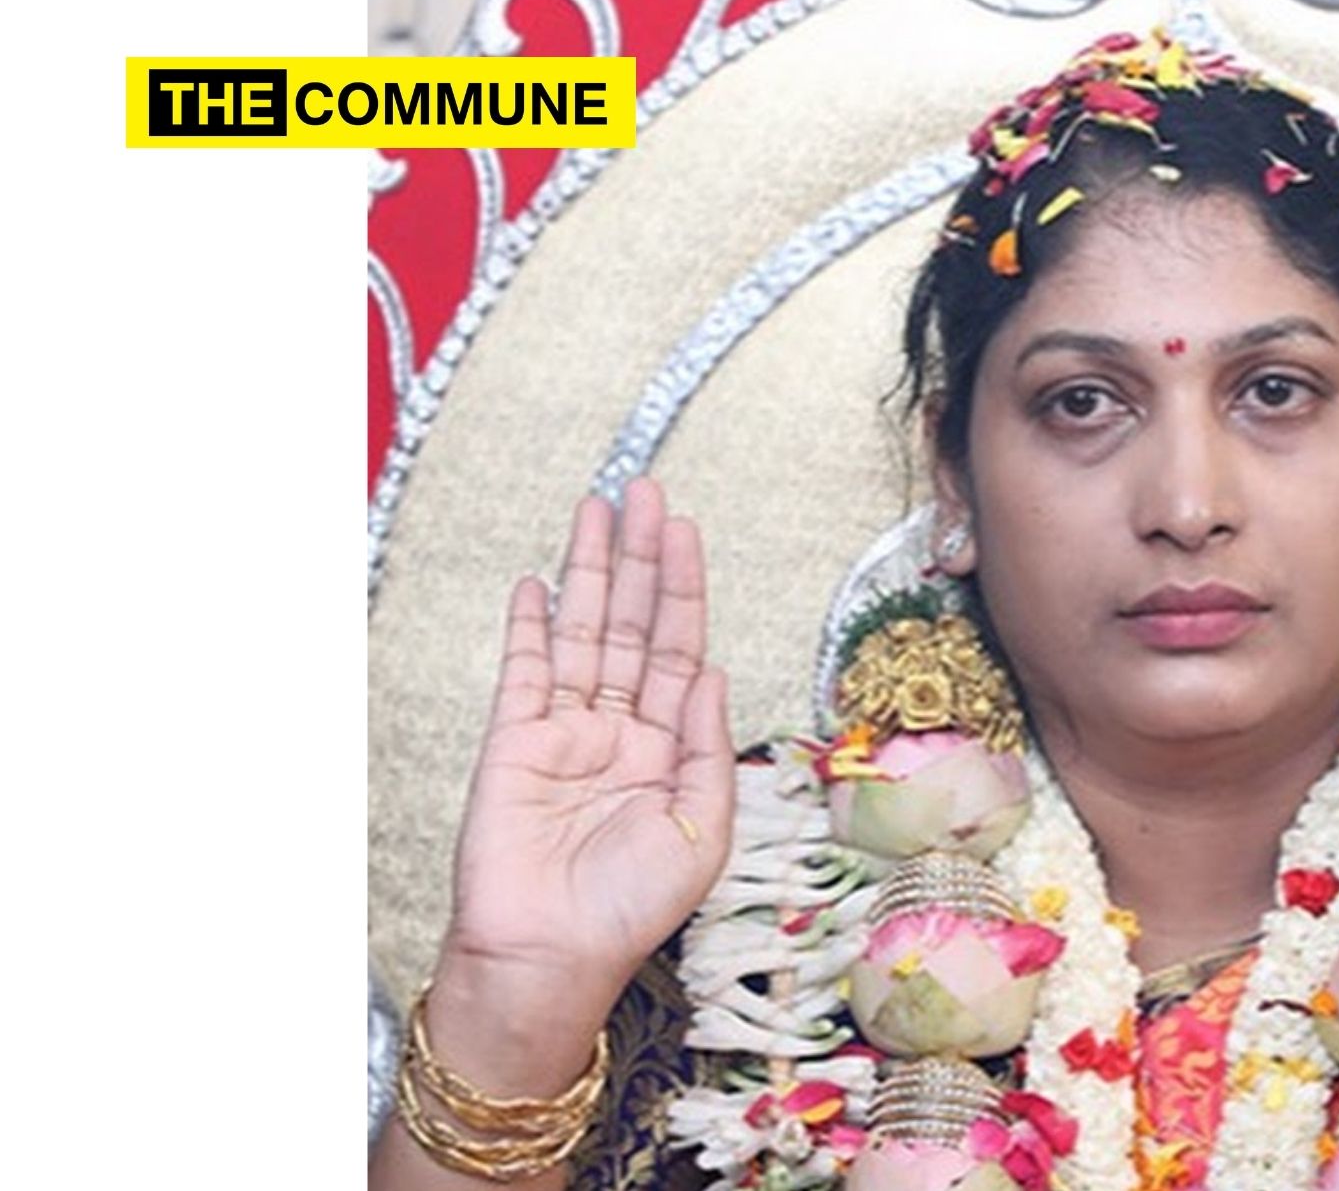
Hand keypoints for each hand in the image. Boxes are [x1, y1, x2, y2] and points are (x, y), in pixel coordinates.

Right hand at [441, 477, 734, 1019]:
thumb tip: (714, 669)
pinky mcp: (512, 742)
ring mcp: (563, 732)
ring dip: (591, 571)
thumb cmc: (630, 910)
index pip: (681, 651)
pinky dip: (533, 624)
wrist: (550, 957)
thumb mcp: (701, 830)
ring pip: (583, 633)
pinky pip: (525, 670)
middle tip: (646, 493)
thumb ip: (708, 745)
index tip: (686, 533)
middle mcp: (619, 731)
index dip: (684, 590)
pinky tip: (542, 582)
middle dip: (640, 559)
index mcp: (670, 750)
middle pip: (634, 625)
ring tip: (599, 510)